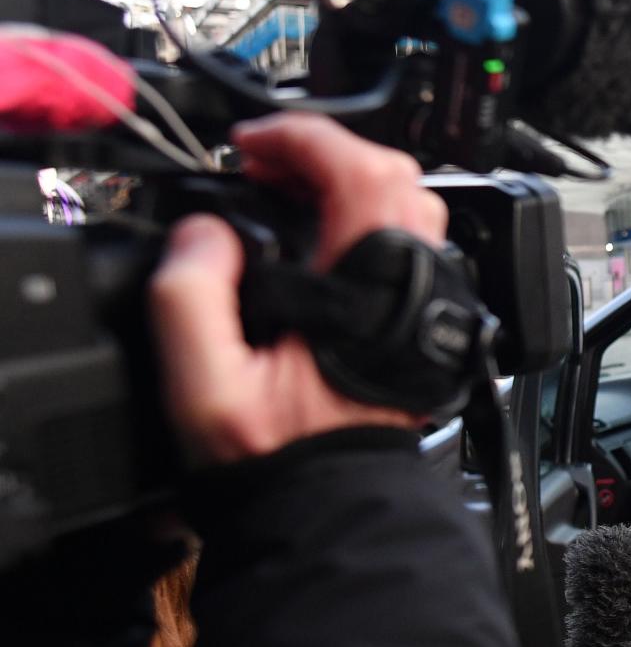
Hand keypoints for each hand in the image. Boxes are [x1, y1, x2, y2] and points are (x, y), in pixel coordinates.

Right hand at [150, 112, 449, 464]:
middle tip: (264, 167)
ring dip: (347, 184)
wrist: (329, 507)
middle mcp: (409, 291)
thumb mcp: (204, 388)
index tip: (254, 145)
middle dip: (325, 154)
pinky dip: (363, 219)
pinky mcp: (419, 321)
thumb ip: (191, 298)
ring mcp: (423, 304)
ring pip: (408, 207)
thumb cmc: (279, 457)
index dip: (303, 139)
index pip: (362, 173)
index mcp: (365, 294)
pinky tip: (318, 242)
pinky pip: (406, 242)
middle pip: (394, 177)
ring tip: (287, 195)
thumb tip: (206, 234)